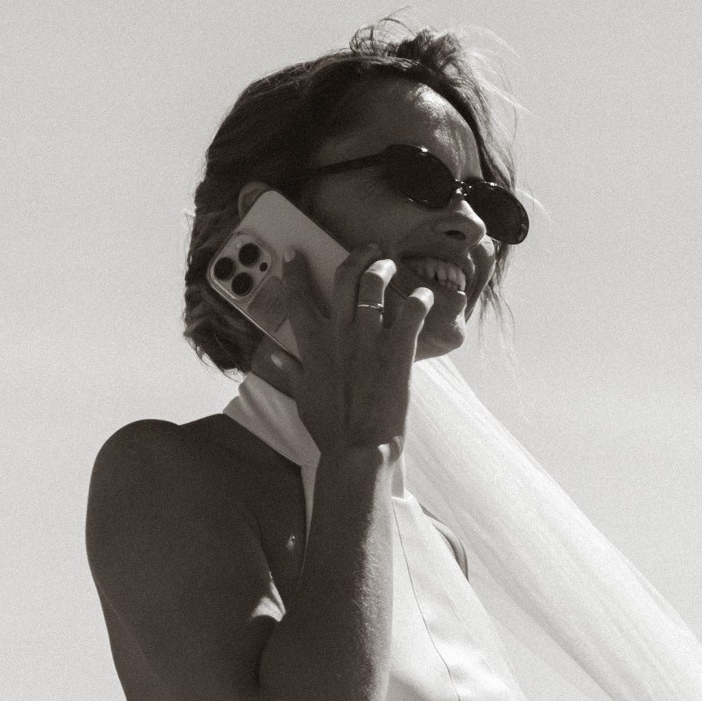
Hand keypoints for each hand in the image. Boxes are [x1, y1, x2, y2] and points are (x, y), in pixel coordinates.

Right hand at [279, 243, 434, 463]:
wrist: (358, 449)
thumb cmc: (330, 428)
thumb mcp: (303, 397)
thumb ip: (292, 370)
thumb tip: (276, 355)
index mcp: (313, 344)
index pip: (298, 296)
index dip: (295, 270)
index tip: (295, 253)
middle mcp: (339, 334)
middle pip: (344, 277)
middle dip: (356, 256)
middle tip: (368, 251)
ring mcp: (369, 339)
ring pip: (374, 285)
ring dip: (383, 269)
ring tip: (389, 266)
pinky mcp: (397, 351)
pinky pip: (411, 313)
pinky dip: (420, 300)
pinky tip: (425, 296)